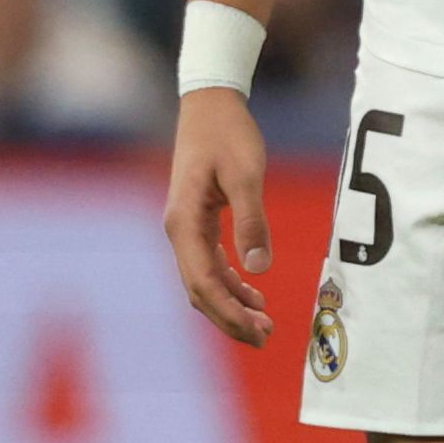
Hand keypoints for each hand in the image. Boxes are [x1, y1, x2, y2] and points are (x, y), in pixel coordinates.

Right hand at [163, 87, 275, 346]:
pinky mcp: (197, 221)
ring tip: (263, 324)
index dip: (230, 312)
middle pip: (200, 290)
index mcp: (184, 224)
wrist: (211, 104)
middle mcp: (178, 231)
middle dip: (230, 318)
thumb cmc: (228, 134)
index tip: (257, 331)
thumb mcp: (246, 175)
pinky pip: (209, 263)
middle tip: (264, 338)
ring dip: (231, 304)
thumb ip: (252, 221)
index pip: (204, 283)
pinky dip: (230, 282)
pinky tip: (252, 293)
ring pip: (204, 280)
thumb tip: (259, 269)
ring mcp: (185, 228)